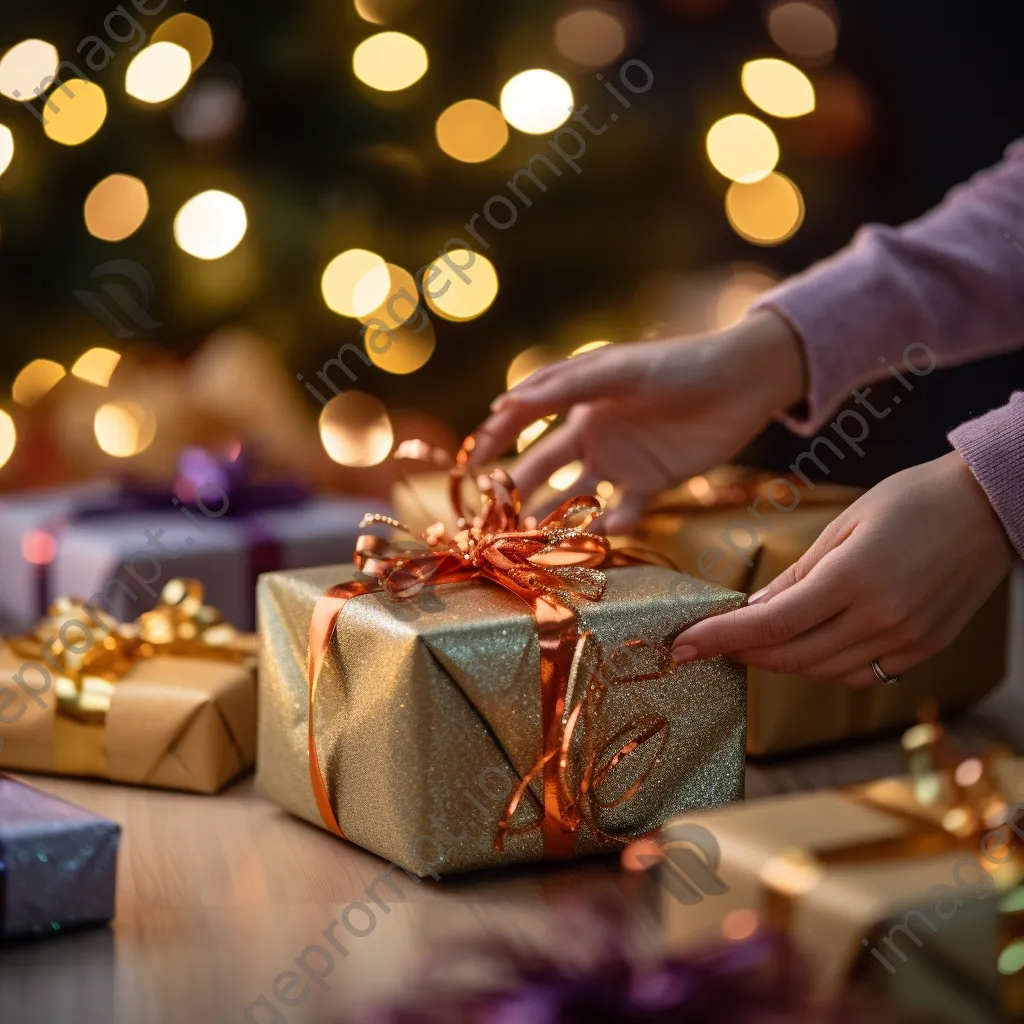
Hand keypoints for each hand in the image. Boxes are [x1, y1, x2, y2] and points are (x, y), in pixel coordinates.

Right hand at [471, 311, 805, 532]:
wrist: (742, 381)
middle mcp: (593, 433)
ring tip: (538, 539)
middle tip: (499, 518)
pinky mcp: (651, 482)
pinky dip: (611, 524)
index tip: (471, 465)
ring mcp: (620, 461)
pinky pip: (622, 510)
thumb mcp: (618, 371)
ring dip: (558, 516)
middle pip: (545, 467)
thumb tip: (502, 406)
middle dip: (521, 491)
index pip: (526, 423)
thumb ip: (564, 389)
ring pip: (577, 495)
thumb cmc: (677, 366)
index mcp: (578, 402)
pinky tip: (605, 533)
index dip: (496, 441)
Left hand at [671, 452, 1015, 686]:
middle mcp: (882, 617)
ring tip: (748, 643)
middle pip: (791, 655)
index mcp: (856, 577)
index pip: (771, 624)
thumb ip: (796, 576)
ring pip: (822, 672)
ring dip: (777, 662)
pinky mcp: (924, 649)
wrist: (992, 507)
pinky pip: (859, 675)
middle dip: (741, 652)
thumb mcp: (844, 525)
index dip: (721, 639)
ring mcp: (907, 639)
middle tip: (707, 642)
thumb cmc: (913, 499)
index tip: (682, 646)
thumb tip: (753, 612)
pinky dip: (820, 668)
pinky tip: (802, 648)